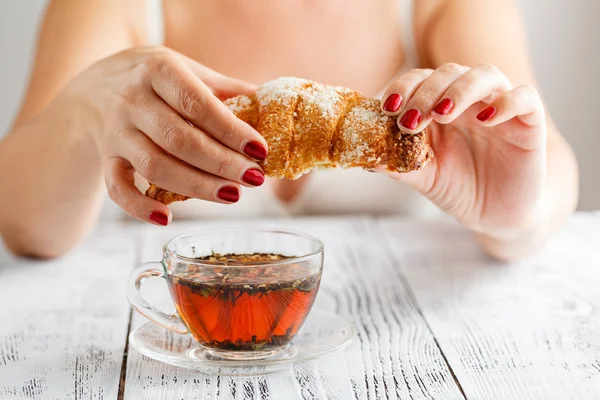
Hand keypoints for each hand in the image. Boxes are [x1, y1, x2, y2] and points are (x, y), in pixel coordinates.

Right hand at [65, 47, 267, 224]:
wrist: (92, 88)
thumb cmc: (152, 80)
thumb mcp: (183, 68)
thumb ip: (220, 87)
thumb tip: (266, 101)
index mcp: (158, 71)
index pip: (197, 104)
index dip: (230, 130)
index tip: (260, 149)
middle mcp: (132, 100)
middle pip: (179, 139)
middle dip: (221, 163)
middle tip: (254, 179)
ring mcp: (116, 132)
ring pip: (155, 166)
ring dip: (196, 186)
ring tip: (232, 196)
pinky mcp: (106, 159)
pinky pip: (117, 188)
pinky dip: (139, 207)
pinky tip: (166, 218)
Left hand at [380, 63, 545, 238]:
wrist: (496, 216)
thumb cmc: (460, 190)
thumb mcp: (425, 178)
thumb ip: (400, 166)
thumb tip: (367, 159)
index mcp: (440, 107)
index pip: (421, 80)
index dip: (403, 87)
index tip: (387, 106)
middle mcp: (469, 101)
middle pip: (449, 73)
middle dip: (426, 92)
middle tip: (411, 118)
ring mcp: (500, 108)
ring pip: (485, 75)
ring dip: (460, 89)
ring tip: (442, 113)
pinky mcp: (529, 123)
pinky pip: (525, 98)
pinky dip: (506, 102)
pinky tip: (486, 119)